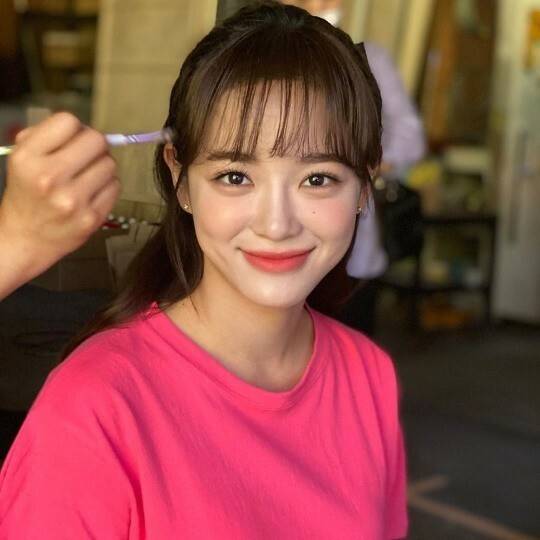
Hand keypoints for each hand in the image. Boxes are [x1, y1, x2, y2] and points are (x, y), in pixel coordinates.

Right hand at [0, 112, 120, 296]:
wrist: (25, 240)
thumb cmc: (26, 197)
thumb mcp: (21, 160)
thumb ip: (46, 137)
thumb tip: (80, 127)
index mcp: (28, 158)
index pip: (68, 121)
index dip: (74, 129)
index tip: (73, 140)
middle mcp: (50, 177)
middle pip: (96, 140)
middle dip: (94, 146)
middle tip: (87, 157)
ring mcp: (73, 200)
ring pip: (110, 164)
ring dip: (102, 167)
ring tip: (88, 177)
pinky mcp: (91, 217)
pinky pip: (115, 187)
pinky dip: (107, 187)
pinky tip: (92, 193)